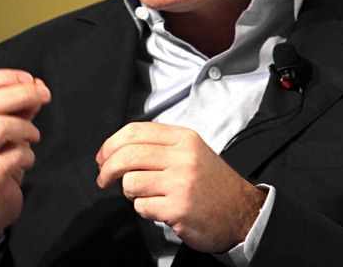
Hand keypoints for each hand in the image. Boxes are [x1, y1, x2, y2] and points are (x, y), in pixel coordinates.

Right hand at [0, 69, 50, 240]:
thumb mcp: (7, 124)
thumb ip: (20, 104)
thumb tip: (38, 86)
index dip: (4, 76)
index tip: (29, 78)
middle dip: (22, 93)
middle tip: (45, 95)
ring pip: (0, 126)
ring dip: (26, 127)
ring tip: (34, 135)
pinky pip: (13, 155)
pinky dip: (28, 154)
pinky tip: (26, 159)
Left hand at [96, 122, 265, 252]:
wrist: (240, 211)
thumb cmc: (211, 182)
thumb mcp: (191, 150)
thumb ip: (160, 145)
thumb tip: (118, 148)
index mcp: (183, 138)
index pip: (135, 131)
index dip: (111, 144)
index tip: (102, 156)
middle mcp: (182, 156)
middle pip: (127, 155)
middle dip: (107, 168)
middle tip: (103, 178)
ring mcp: (181, 182)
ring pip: (131, 182)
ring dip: (130, 192)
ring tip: (144, 194)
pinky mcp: (178, 208)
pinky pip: (142, 206)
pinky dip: (144, 209)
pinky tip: (159, 207)